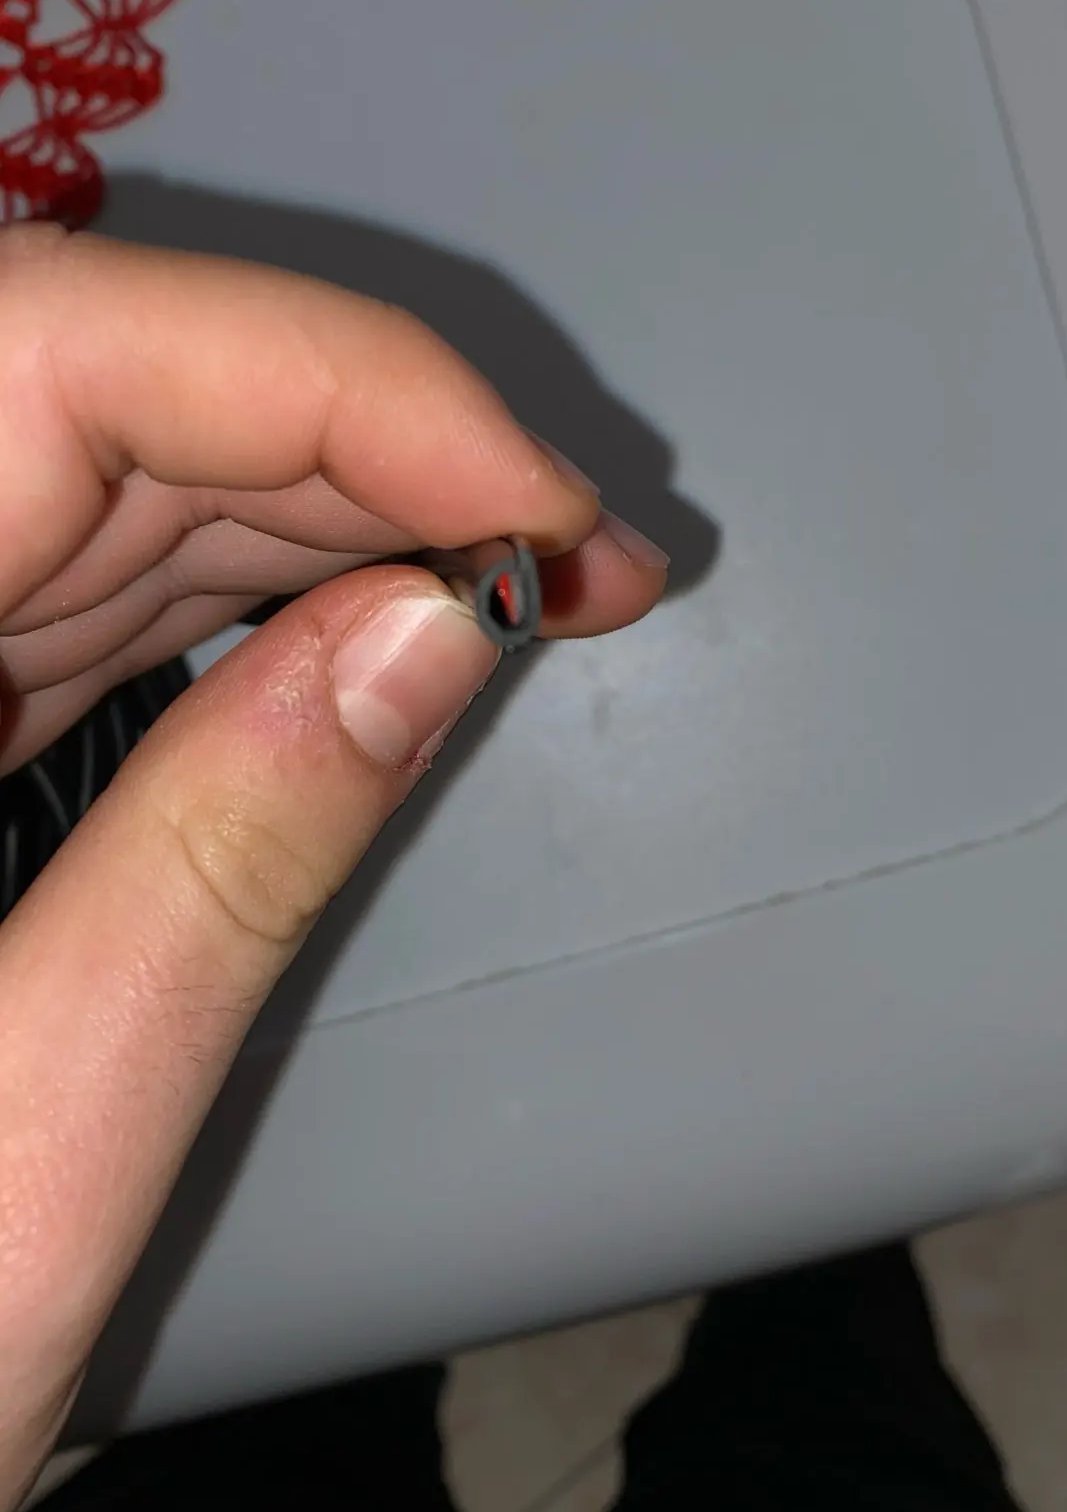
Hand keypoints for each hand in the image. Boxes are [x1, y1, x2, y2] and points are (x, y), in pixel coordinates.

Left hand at [0, 220, 665, 1511]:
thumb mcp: (18, 1152)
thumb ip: (220, 864)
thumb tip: (429, 638)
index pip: (51, 358)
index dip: (328, 385)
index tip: (529, 496)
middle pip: (89, 396)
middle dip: (361, 449)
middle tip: (566, 552)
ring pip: (94, 474)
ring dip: (324, 515)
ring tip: (511, 590)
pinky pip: (72, 584)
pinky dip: (241, 595)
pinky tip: (364, 637)